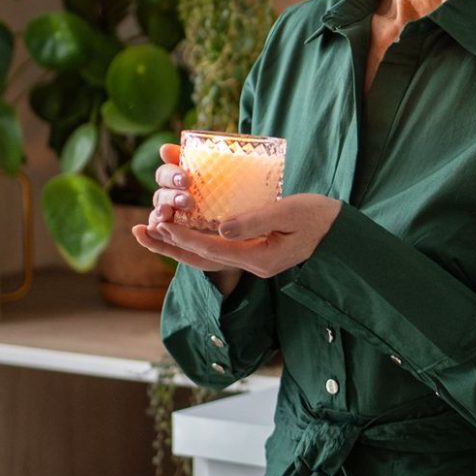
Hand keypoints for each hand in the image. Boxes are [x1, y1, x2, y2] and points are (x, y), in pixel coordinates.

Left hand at [131, 144, 339, 278]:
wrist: (337, 231)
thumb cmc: (318, 217)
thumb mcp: (290, 212)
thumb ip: (256, 220)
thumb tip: (220, 227)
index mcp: (259, 258)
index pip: (212, 250)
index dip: (184, 237)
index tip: (161, 223)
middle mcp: (250, 264)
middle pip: (199, 259)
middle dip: (167, 246)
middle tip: (138, 232)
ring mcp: (250, 260)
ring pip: (203, 256)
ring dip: (174, 245)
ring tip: (147, 233)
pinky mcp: (251, 250)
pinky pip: (214, 249)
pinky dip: (192, 241)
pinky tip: (177, 231)